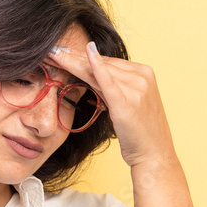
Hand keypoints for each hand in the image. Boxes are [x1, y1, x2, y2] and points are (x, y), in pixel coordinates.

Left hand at [45, 43, 176, 167]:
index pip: (107, 61)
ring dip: (73, 62)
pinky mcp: (127, 103)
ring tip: (53, 55)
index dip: (82, 56)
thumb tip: (89, 77)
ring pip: (98, 71)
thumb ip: (111, 88)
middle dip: (74, 56)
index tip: (62, 51)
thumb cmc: (139, 134)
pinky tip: (86, 53)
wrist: (154, 156)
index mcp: (144, 73)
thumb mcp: (126, 104)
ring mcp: (136, 89)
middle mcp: (142, 77)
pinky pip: (108, 81)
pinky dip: (97, 66)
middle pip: (101, 63)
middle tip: (52, 50)